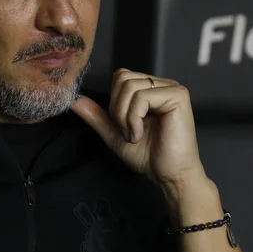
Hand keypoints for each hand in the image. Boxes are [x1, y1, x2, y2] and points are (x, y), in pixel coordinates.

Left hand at [71, 69, 205, 189]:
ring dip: (125, 116)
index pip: (121, 77)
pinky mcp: (178, 96)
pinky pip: (142, 96)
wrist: (169, 175)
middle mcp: (162, 84)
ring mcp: (171, 88)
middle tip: (128, 132)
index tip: (122, 126)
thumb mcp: (115, 133)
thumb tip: (74, 100)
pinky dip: (134, 118)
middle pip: (123, 78)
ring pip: (130, 87)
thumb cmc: (149, 156)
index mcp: (150, 89)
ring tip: (135, 134)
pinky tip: (140, 133)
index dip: (115, 101)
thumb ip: (97, 116)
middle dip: (118, 109)